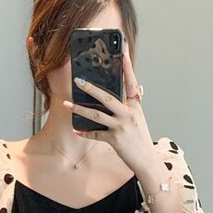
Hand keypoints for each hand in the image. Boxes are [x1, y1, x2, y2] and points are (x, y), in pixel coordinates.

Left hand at [63, 51, 155, 173]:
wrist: (146, 159)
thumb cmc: (141, 137)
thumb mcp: (140, 117)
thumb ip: (135, 102)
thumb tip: (138, 87)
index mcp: (135, 106)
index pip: (131, 83)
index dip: (128, 67)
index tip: (122, 52)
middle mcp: (128, 114)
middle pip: (107, 98)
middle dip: (91, 88)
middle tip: (78, 80)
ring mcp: (121, 127)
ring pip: (96, 115)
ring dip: (79, 109)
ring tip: (67, 104)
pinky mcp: (115, 140)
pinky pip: (96, 134)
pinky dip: (85, 132)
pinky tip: (76, 130)